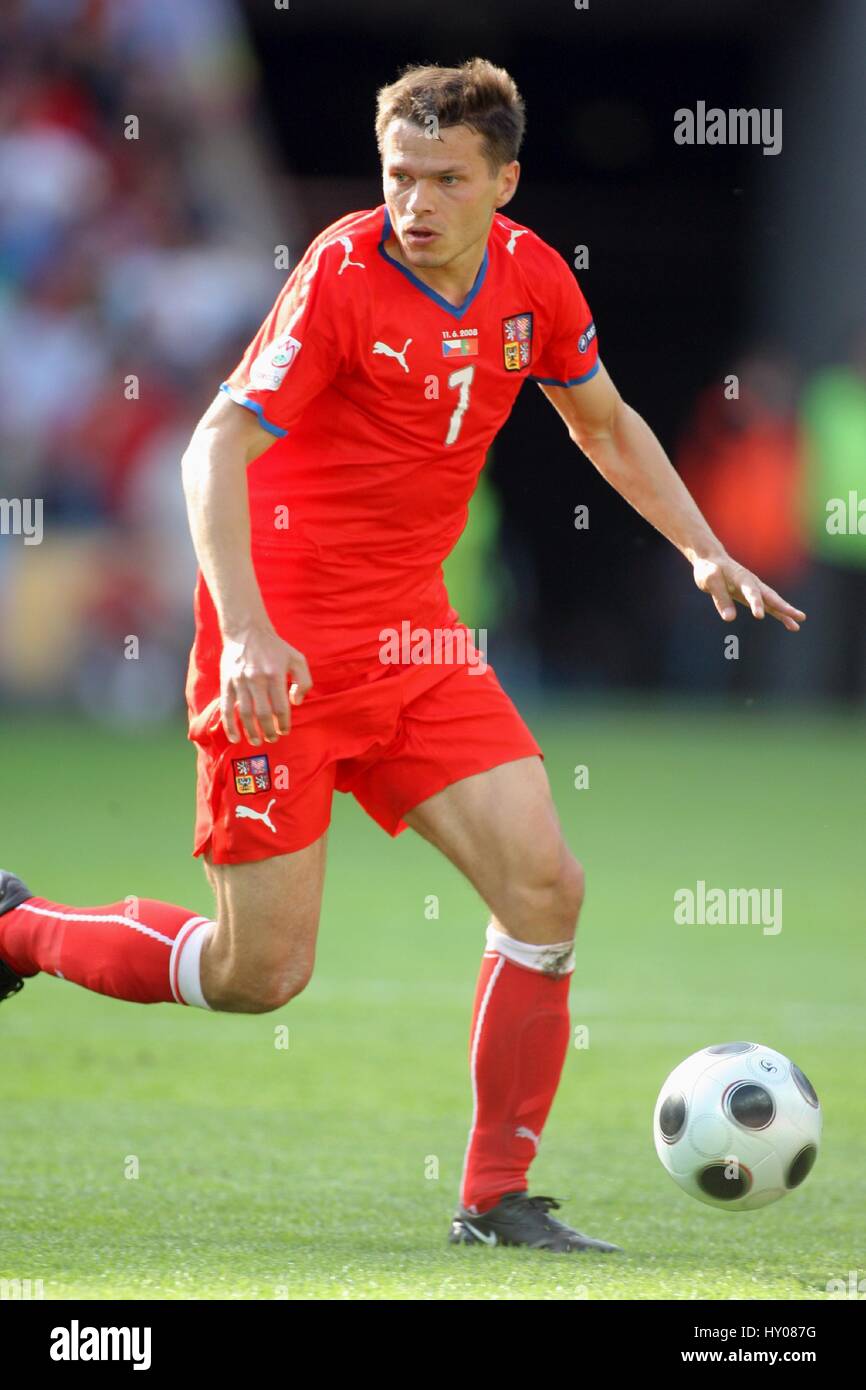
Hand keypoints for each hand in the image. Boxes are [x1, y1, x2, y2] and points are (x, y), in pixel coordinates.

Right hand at [219, 625, 312, 744]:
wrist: (247, 631)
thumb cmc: (275, 648)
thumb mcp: (297, 658)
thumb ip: (304, 681)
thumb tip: (296, 702)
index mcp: (275, 674)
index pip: (281, 707)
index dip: (283, 723)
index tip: (285, 731)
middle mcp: (257, 679)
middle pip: (263, 714)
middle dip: (268, 731)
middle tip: (272, 738)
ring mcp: (240, 681)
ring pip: (245, 713)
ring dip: (251, 732)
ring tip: (257, 741)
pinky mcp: (227, 682)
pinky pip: (226, 708)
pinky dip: (229, 725)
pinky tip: (234, 737)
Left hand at [691, 555, 805, 631]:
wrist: (711, 560)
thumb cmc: (709, 570)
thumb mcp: (709, 581)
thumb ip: (720, 598)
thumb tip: (729, 619)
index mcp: (741, 577)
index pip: (750, 591)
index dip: (755, 603)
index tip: (759, 616)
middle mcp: (753, 583)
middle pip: (770, 596)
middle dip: (784, 607)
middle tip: (798, 617)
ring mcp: (755, 589)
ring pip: (773, 602)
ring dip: (786, 612)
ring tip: (799, 622)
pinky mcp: (754, 596)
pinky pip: (769, 606)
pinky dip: (779, 614)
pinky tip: (790, 624)